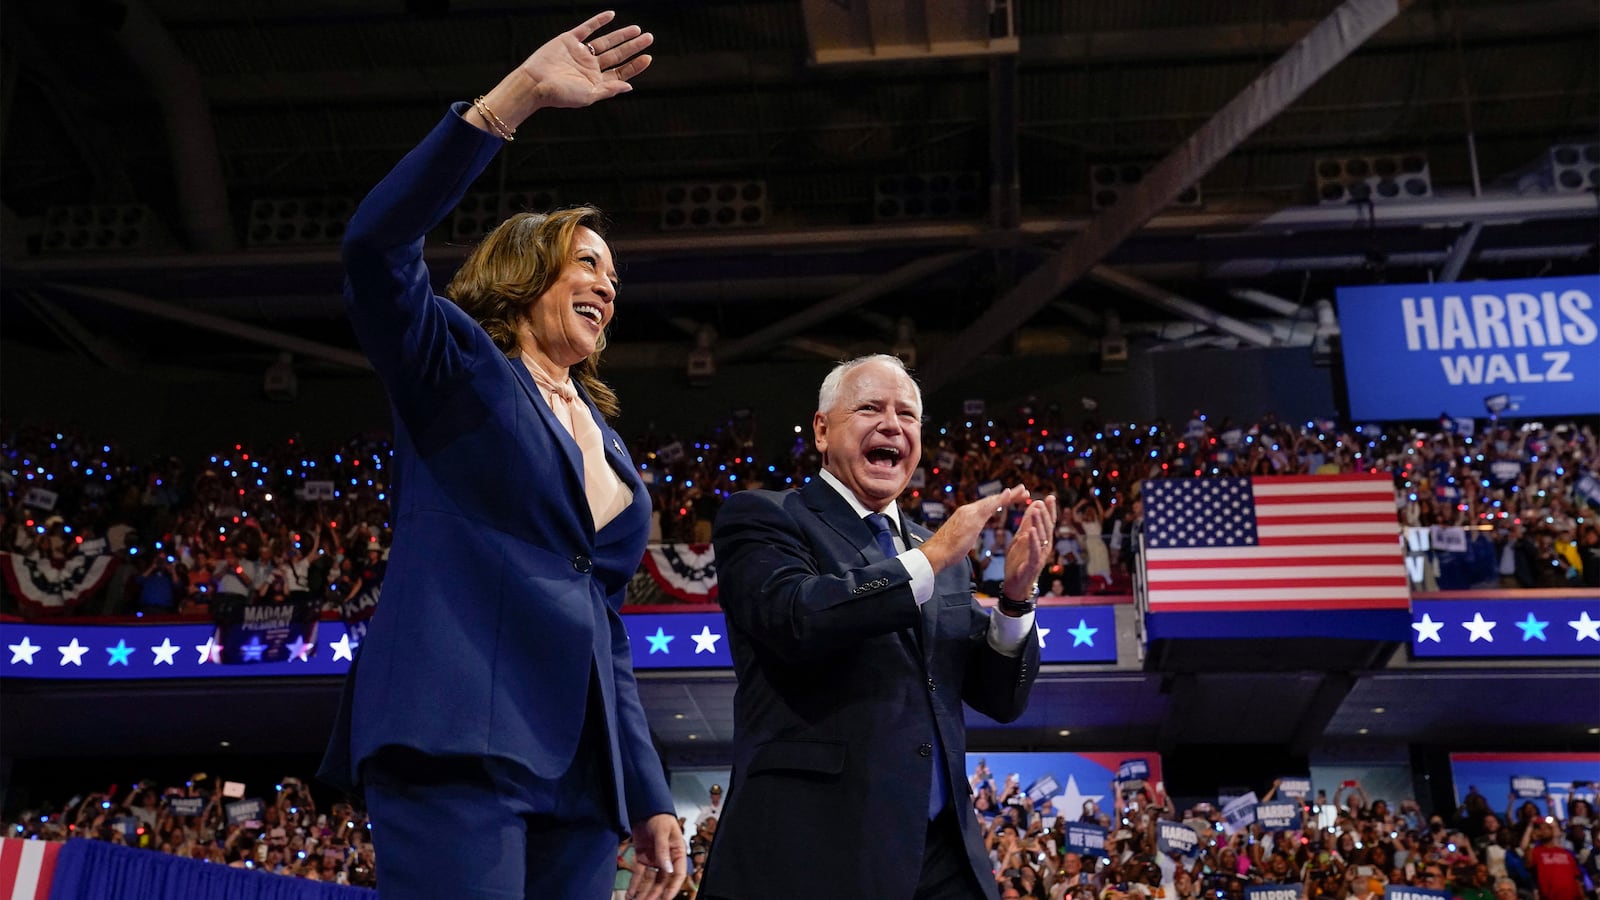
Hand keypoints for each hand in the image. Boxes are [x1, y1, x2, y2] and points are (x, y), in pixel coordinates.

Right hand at [518, 11, 653, 110]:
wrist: (534, 83)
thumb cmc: (560, 94)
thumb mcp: (588, 95)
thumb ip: (609, 89)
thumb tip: (629, 86)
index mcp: (595, 81)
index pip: (620, 72)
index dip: (635, 66)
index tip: (648, 57)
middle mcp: (589, 67)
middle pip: (616, 55)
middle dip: (633, 47)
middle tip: (649, 38)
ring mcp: (579, 53)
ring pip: (605, 41)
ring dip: (621, 35)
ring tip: (637, 30)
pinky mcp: (568, 40)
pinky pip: (586, 28)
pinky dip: (598, 21)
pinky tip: (611, 15)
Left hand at [627, 813, 684, 899]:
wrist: (645, 809)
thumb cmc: (660, 818)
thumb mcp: (662, 832)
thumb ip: (663, 851)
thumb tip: (667, 870)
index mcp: (677, 854)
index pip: (678, 875)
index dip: (673, 888)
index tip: (666, 898)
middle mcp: (666, 860)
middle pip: (662, 882)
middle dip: (655, 894)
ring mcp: (654, 860)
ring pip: (650, 881)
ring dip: (644, 893)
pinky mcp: (642, 859)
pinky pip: (639, 875)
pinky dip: (634, 885)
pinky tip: (630, 895)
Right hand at [919, 485, 1031, 572]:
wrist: (935, 554)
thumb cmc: (945, 552)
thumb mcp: (959, 540)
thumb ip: (965, 534)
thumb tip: (966, 535)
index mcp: (966, 515)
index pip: (987, 506)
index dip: (1001, 501)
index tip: (1012, 498)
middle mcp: (968, 510)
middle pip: (992, 500)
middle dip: (1009, 496)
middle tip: (1024, 491)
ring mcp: (969, 513)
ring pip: (993, 500)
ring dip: (1010, 495)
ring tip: (1024, 491)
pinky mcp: (972, 518)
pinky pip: (990, 506)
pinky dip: (1001, 499)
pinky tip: (1010, 493)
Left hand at [1001, 494, 1057, 599]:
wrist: (1015, 584)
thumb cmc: (1019, 561)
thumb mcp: (1021, 538)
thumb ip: (1027, 523)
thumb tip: (1034, 505)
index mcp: (1042, 540)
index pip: (1048, 522)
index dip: (1050, 510)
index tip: (1050, 497)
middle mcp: (1045, 546)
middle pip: (1047, 528)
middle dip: (1045, 514)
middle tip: (1041, 501)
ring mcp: (1040, 555)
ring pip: (1042, 537)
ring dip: (1039, 523)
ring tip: (1036, 510)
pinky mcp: (1033, 564)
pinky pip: (1035, 551)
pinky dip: (1033, 540)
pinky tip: (1031, 531)